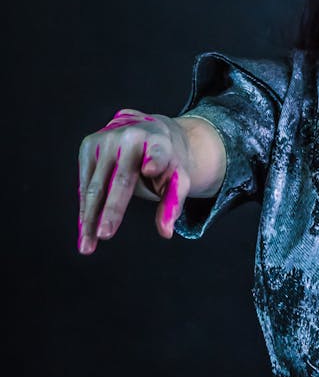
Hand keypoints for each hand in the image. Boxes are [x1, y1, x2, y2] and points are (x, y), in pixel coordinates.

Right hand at [77, 110, 192, 254]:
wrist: (145, 131)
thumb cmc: (164, 161)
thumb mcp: (176, 177)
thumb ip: (173, 202)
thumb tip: (166, 231)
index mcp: (158, 142)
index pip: (158, 153)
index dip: (155, 160)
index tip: (150, 169)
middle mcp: (130, 137)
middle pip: (121, 179)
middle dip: (112, 209)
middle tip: (106, 234)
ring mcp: (106, 139)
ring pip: (96, 186)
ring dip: (90, 217)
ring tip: (87, 245)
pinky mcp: (88, 145)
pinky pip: (84, 184)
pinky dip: (84, 209)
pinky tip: (84, 230)